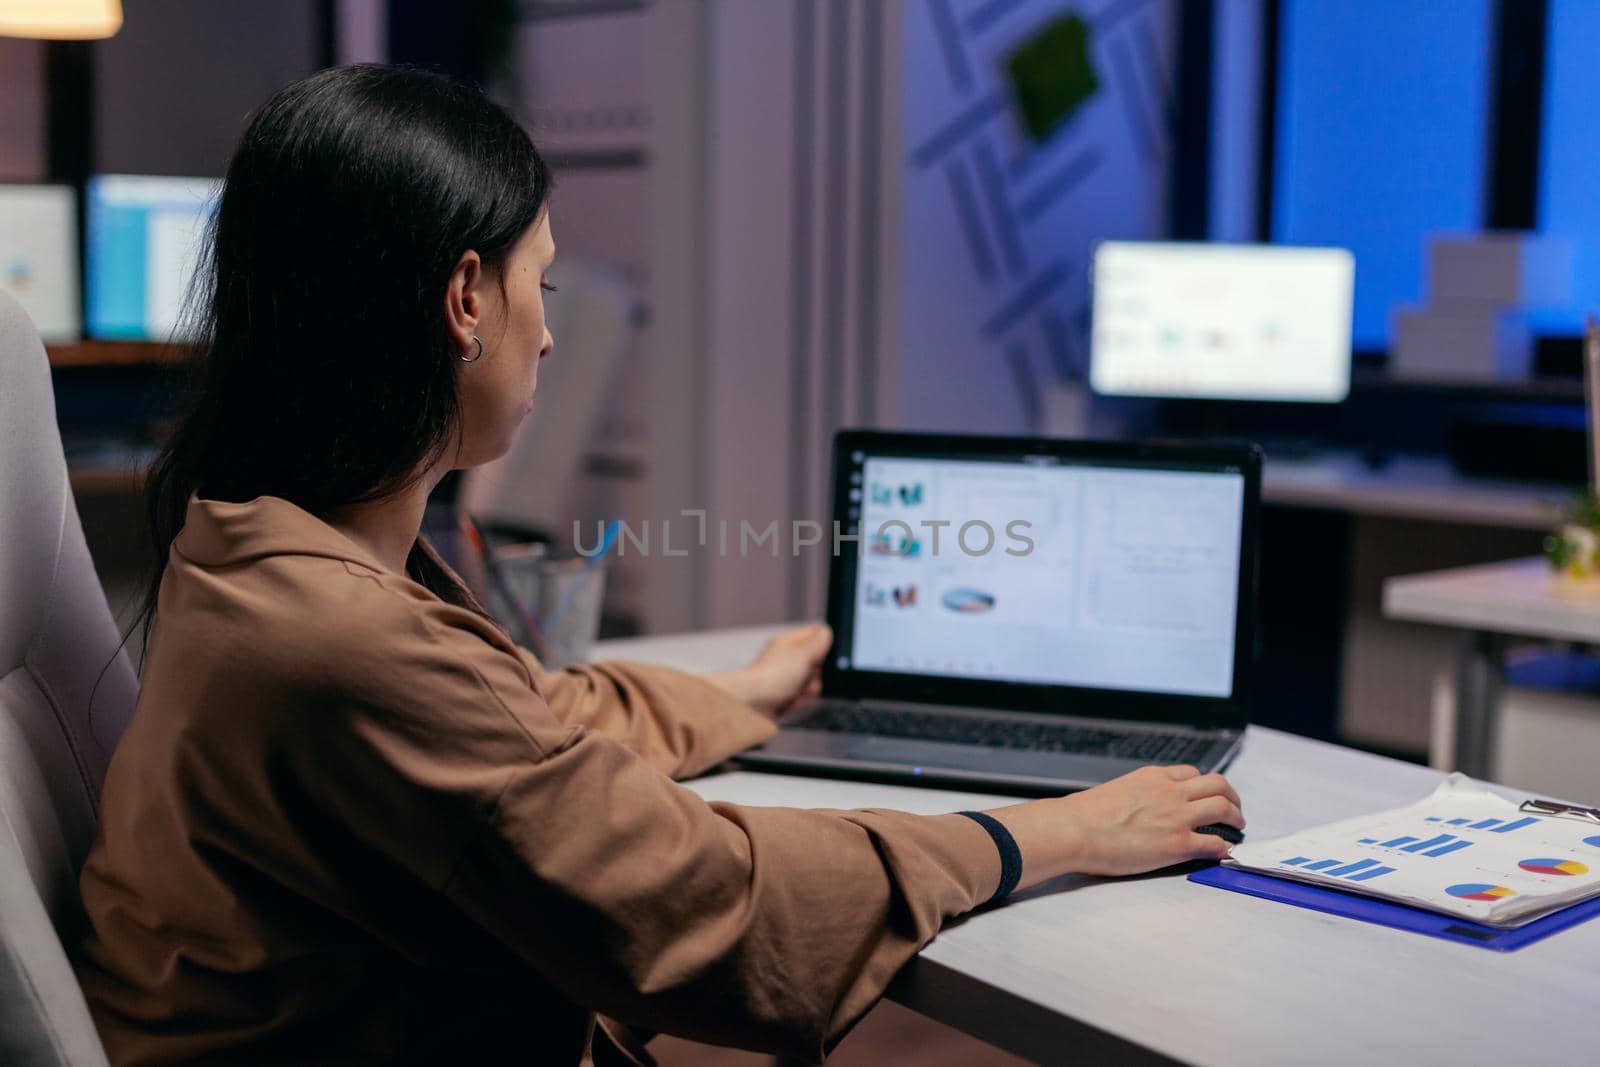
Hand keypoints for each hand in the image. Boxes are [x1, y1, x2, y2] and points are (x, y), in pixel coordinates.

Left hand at [707, 624, 831, 717]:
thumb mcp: (802, 653)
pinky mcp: (783, 697)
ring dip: (807, 692)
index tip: (820, 657)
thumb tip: (827, 632)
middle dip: (815, 676)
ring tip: (794, 693)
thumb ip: (818, 642)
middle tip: (804, 677)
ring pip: (812, 684)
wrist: (751, 703)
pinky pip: (802, 700)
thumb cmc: (772, 675)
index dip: (823, 647)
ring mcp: (785, 679)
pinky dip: (798, 703)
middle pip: (817, 665)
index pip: (815, 636)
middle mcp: (787, 659)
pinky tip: (789, 703)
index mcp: (789, 642)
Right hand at [987, 765, 1243, 888]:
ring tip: (1238, 828)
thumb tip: (1141, 807)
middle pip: (1217, 785)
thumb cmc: (1085, 815)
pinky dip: (1226, 847)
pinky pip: (1215, 842)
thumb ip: (1139, 794)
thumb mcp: (1117, 790)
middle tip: (1235, 810)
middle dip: (1232, 797)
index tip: (1209, 794)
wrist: (1076, 830)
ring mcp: (1177, 817)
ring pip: (1224, 808)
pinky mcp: (1178, 844)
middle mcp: (1171, 792)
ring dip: (1236, 818)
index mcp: (1154, 777)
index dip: (1206, 785)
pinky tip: (1226, 852)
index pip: (1192, 773)